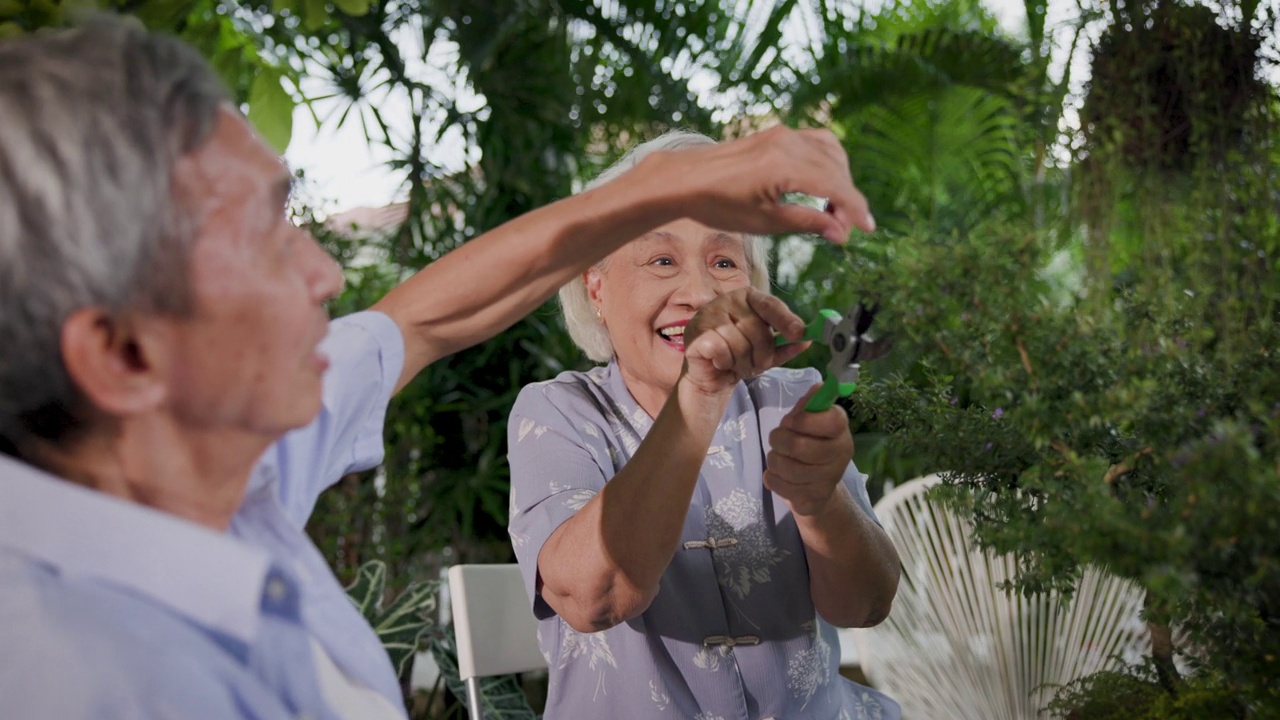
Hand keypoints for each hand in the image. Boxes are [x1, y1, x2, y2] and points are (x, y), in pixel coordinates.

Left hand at [646, 126, 873, 243]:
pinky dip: (827, 162)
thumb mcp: (764, 222)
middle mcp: (788, 143)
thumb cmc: (717, 203)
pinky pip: (815, 142)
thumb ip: (807, 222)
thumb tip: (840, 232)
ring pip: (831, 152)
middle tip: (842, 230)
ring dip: (839, 179)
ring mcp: (782, 134)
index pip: (835, 186)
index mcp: (785, 166)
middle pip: (837, 169)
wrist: (684, 179)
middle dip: (846, 200)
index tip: (868, 229)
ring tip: (831, 211)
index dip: (855, 209)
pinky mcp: (777, 134)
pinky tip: (821, 185)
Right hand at [680, 288, 810, 397]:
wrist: (707, 375)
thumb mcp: (766, 353)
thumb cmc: (737, 357)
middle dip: (761, 354)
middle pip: (757, 329)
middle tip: (755, 364)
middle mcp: (727, 300)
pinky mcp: (697, 332)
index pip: (770, 304)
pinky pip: (721, 350)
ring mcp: (709, 314)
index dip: (786, 319)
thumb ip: (785, 346)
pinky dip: (725, 362)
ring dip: (742, 362)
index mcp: (748, 297)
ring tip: (736, 364)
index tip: (800, 334)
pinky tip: (720, 362)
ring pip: (739, 343)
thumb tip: (807, 341)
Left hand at [764, 385, 854, 515]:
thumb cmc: (810, 443)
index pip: (830, 421)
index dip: (803, 420)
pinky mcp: (812, 500)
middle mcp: (840, 456)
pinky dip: (771, 478)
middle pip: (799, 446)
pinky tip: (778, 475)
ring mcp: (828, 481)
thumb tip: (820, 386)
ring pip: (785, 467)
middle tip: (777, 439)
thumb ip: (810, 403)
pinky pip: (779, 485)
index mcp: (841, 430)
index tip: (791, 421)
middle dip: (778, 440)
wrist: (817, 486)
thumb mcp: (810, 419)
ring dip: (773, 459)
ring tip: (778, 457)